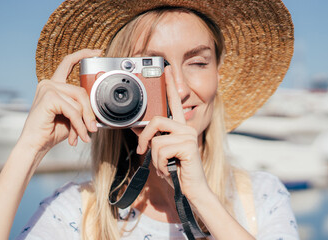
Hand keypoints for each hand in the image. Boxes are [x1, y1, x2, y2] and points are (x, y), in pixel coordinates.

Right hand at [18, 49, 100, 155]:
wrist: (36, 146)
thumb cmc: (52, 132)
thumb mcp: (72, 117)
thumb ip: (82, 108)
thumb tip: (97, 110)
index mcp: (54, 85)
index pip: (68, 63)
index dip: (83, 54)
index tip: (97, 52)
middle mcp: (49, 83)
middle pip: (80, 91)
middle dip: (89, 112)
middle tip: (92, 129)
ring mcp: (47, 88)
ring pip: (78, 102)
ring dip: (83, 122)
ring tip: (82, 136)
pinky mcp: (48, 97)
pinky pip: (73, 110)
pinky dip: (78, 124)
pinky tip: (75, 136)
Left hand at [135, 66, 209, 200]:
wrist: (191, 189)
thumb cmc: (177, 171)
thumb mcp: (162, 153)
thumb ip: (154, 139)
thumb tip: (137, 130)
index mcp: (180, 127)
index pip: (174, 102)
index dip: (169, 85)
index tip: (165, 69)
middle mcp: (186, 127)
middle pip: (156, 121)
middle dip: (144, 138)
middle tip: (142, 151)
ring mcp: (188, 135)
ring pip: (156, 141)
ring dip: (155, 159)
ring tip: (165, 166)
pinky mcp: (188, 145)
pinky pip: (161, 151)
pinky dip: (160, 165)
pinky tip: (170, 170)